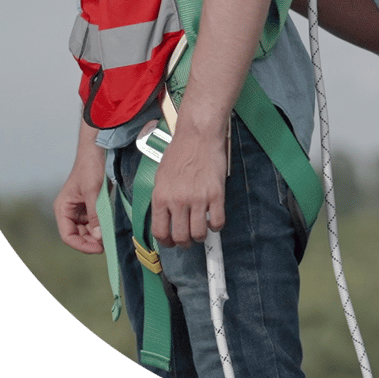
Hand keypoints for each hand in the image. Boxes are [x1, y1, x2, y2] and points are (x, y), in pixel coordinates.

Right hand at [54, 149, 105, 254]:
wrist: (98, 148)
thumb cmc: (90, 166)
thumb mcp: (93, 191)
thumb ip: (94, 215)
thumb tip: (98, 237)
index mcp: (63, 208)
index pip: (68, 235)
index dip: (82, 245)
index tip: (99, 248)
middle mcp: (69, 210)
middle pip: (78, 235)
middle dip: (91, 241)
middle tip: (108, 244)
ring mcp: (81, 208)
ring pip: (88, 230)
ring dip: (98, 234)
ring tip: (111, 236)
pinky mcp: (91, 204)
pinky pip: (95, 220)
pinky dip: (102, 225)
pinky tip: (112, 226)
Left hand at [150, 125, 228, 248]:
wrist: (198, 135)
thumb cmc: (180, 151)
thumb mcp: (161, 176)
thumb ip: (163, 198)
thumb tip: (166, 217)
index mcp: (161, 197)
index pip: (160, 232)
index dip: (166, 242)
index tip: (171, 242)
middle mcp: (178, 201)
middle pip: (181, 237)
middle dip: (185, 242)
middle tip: (189, 238)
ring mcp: (198, 199)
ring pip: (199, 233)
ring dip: (200, 236)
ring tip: (202, 230)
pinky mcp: (216, 194)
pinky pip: (217, 221)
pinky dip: (216, 226)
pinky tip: (214, 220)